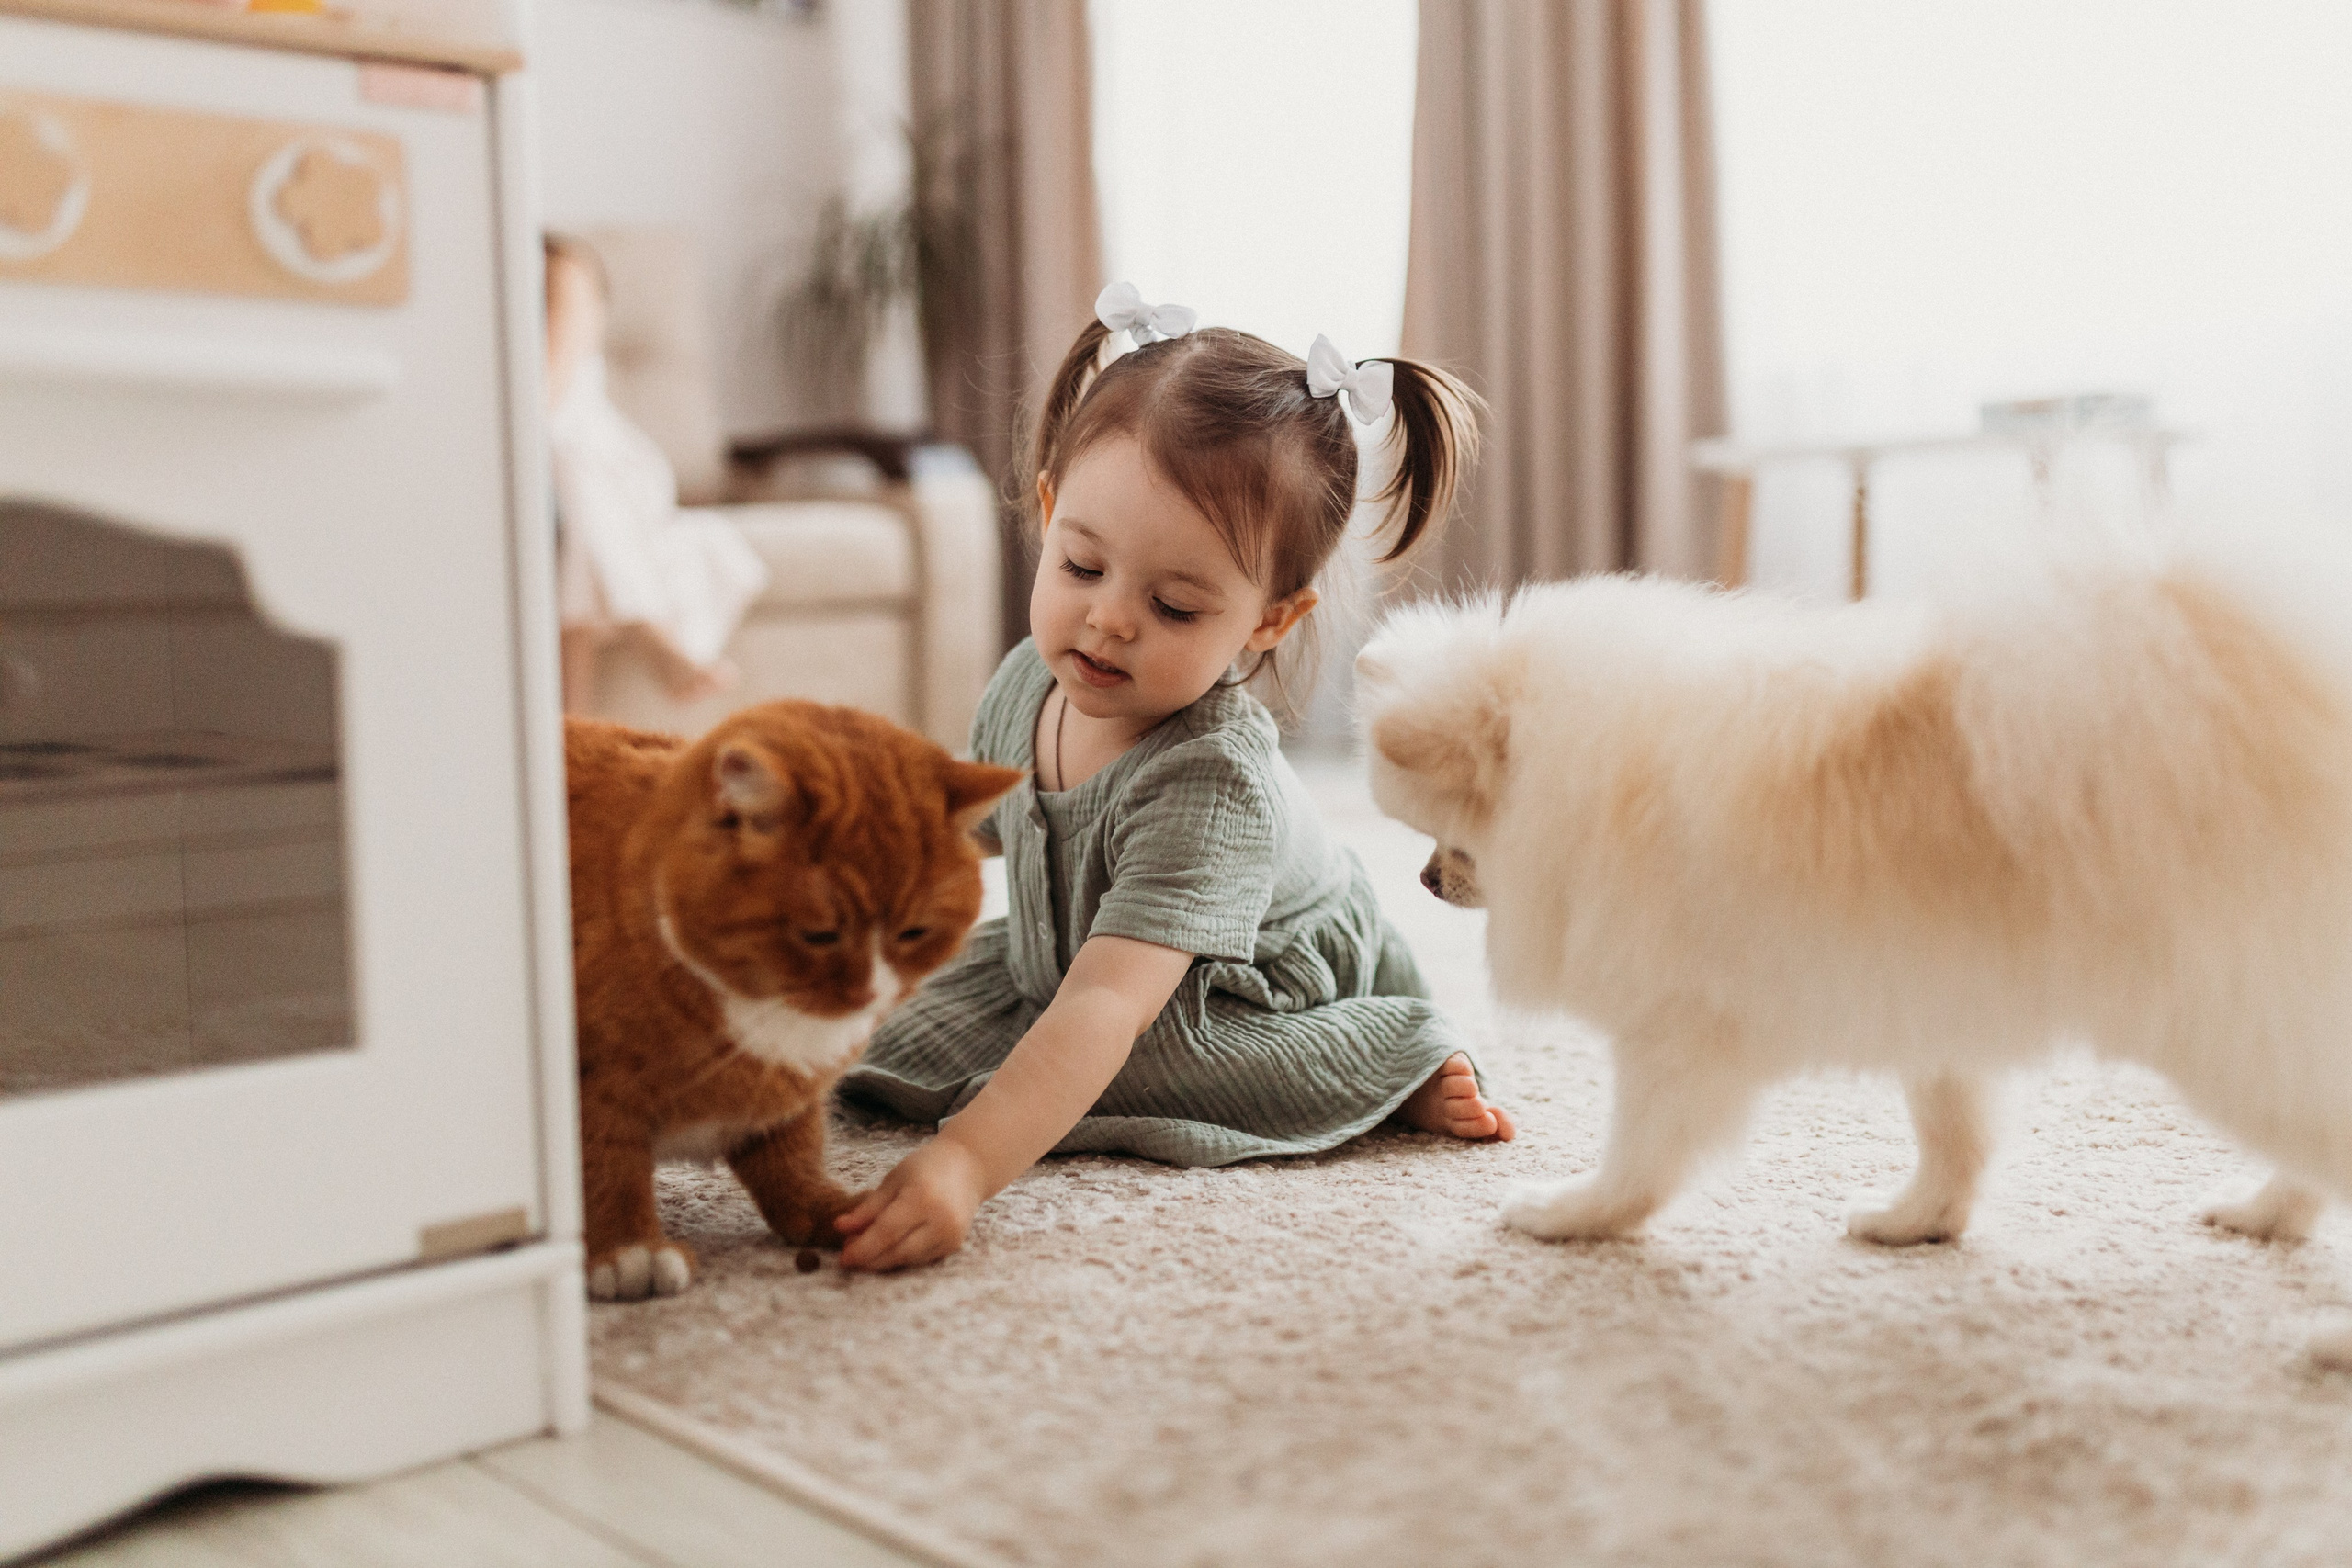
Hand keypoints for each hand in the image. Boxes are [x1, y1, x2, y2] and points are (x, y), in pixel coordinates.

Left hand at [835, 1136, 987, 1270]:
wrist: (970, 1166)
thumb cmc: (927, 1166)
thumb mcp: (894, 1180)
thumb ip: (868, 1207)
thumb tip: (840, 1228)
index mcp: (922, 1198)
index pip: (886, 1232)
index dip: (862, 1248)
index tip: (843, 1257)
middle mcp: (941, 1220)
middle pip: (897, 1252)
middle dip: (869, 1259)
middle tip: (847, 1256)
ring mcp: (951, 1236)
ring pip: (908, 1260)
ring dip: (883, 1260)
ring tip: (864, 1249)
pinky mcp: (954, 1245)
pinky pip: (920, 1259)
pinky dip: (901, 1257)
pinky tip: (887, 1248)